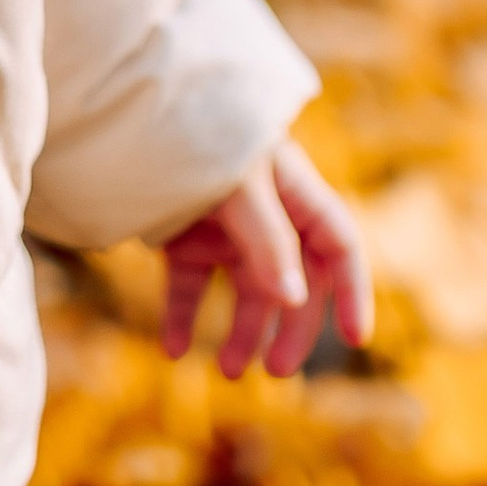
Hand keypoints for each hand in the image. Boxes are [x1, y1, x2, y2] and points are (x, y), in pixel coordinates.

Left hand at [158, 137, 372, 380]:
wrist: (131, 113)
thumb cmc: (198, 135)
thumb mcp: (239, 186)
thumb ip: (268, 240)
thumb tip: (294, 301)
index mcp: (293, 191)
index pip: (338, 245)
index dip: (351, 290)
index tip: (355, 338)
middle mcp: (265, 212)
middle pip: (294, 281)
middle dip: (290, 328)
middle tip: (276, 372)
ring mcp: (223, 227)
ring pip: (243, 291)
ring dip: (239, 333)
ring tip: (227, 372)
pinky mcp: (182, 237)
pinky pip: (189, 286)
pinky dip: (182, 317)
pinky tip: (173, 349)